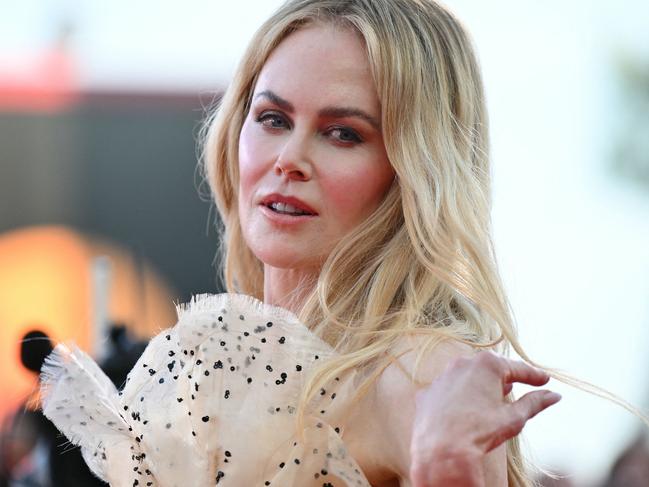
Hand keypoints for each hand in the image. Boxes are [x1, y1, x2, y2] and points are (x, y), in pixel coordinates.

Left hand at [409, 350, 560, 486]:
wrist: (441, 451)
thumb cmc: (480, 432)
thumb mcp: (514, 418)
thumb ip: (534, 403)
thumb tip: (554, 396)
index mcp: (486, 365)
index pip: (517, 368)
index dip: (533, 375)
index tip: (544, 380)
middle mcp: (461, 364)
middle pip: (489, 369)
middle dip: (504, 377)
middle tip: (517, 385)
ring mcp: (441, 378)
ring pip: (465, 378)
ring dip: (479, 386)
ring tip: (491, 397)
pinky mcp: (427, 394)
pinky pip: (446, 392)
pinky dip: (456, 398)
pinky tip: (463, 411)